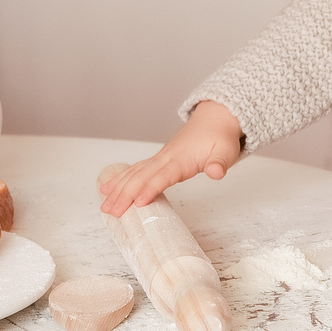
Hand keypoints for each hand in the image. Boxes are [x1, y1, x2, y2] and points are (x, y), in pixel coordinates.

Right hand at [99, 101, 242, 216]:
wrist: (215, 118)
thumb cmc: (220, 138)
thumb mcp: (226, 151)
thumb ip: (219, 164)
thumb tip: (216, 173)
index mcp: (181, 159)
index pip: (163, 176)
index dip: (150, 189)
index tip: (138, 203)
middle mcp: (166, 158)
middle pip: (141, 176)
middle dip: (125, 194)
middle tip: (111, 212)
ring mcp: (160, 158)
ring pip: (134, 174)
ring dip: (118, 189)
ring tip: (105, 206)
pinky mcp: (158, 159)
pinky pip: (136, 170)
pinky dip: (121, 179)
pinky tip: (108, 188)